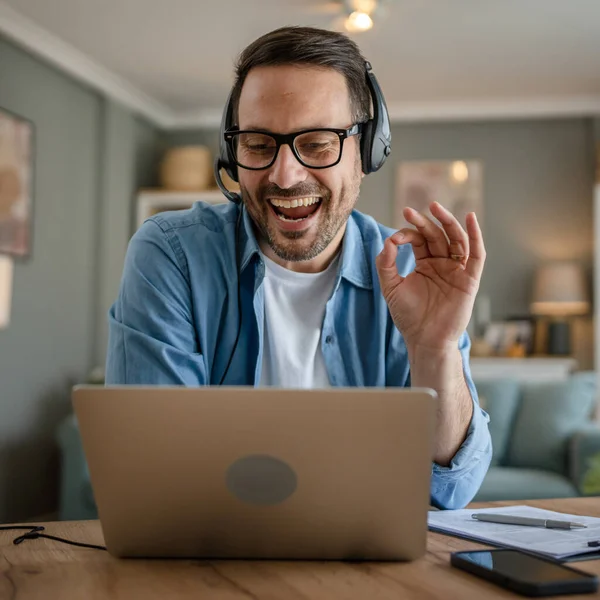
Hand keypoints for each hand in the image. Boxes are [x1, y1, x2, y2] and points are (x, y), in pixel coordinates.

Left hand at [375, 202, 485, 353]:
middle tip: (410, 211)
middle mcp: (442, 264)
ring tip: (435, 208)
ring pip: (456, 239)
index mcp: (425, 264)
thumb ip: (386, 264)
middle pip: (437, 235)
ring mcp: (457, 270)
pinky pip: (476, 255)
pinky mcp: (470, 280)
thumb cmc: (408, 316)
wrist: (424, 340)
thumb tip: (388, 241)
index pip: (419, 240)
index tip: (394, 239)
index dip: (407, 234)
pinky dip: (475, 236)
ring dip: (448, 222)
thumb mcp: (391, 287)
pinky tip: (470, 218)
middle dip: (425, 222)